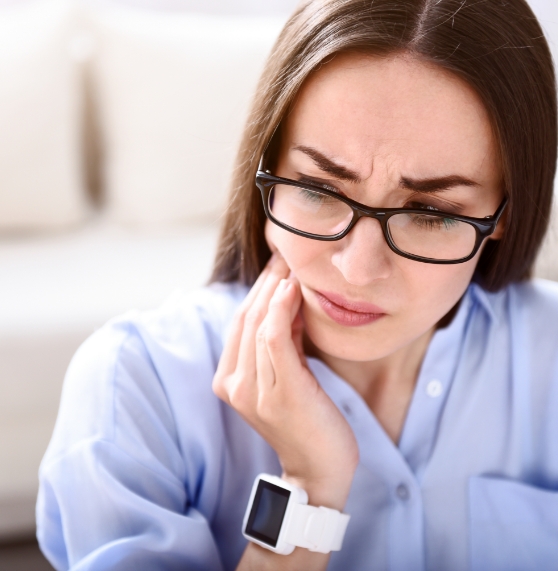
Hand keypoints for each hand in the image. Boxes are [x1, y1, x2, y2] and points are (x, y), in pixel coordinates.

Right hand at [213, 255, 358, 508]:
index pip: (240, 322)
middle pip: (245, 318)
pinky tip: (292, 288)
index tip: (277, 264)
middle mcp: (234, 384)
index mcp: (229, 379)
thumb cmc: (308, 418)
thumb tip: (288, 300)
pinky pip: (273, 338)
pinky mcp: (278, 391)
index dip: (257, 289)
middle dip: (265, 282)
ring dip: (274, 288)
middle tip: (286, 254)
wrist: (320, 468)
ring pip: (258, 323)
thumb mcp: (287, 374)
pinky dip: (281, 309)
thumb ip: (281, 342)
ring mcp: (253, 390)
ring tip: (292, 264)